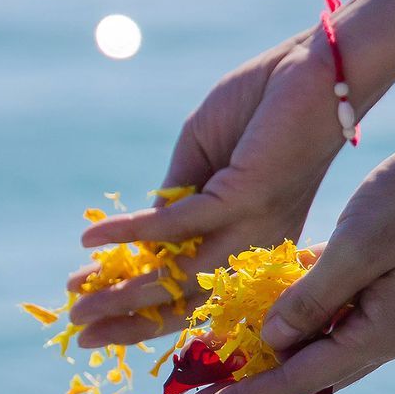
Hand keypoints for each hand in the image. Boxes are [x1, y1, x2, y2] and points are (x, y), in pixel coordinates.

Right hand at [68, 31, 350, 347]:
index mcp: (249, 242)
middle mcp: (254, 247)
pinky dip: (129, 232)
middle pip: (181, 299)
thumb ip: (174, 201)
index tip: (91, 317)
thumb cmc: (264, 108)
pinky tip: (93, 240)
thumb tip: (137, 240)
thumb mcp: (205, 159)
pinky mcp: (246, 197)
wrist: (319, 68)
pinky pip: (175, 226)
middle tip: (76, 325)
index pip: (189, 292)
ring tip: (75, 294)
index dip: (138, 309)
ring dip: (120, 287)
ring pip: (177, 275)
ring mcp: (252, 227)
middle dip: (124, 315)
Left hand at [183, 78, 394, 393]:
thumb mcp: (357, 244)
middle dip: (252, 388)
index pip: (300, 379)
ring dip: (273, 357)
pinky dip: (300, 321)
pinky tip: (263, 317)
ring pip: (321, 349)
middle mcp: (393, 336)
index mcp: (386, 332)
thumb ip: (310, 299)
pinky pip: (336, 319)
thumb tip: (269, 343)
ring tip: (220, 364)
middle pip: (309, 375)